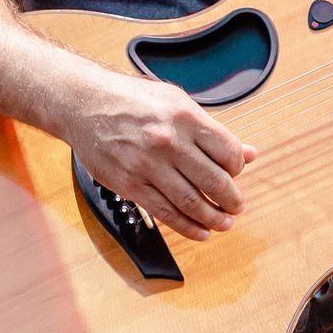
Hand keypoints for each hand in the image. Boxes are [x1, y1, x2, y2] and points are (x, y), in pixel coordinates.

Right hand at [62, 70, 254, 239]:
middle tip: (237, 206)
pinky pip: (165, 213)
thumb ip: (212, 130)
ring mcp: (147, 166)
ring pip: (192, 203)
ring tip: (224, 223)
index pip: (228, 152)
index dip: (238, 168)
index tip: (235, 174)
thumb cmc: (131, 100)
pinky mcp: (130, 184)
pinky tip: (201, 232)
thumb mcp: (176, 102)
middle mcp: (168, 142)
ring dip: (214, 218)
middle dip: (232, 200)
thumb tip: (248, 153)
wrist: (84, 104)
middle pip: (214, 181)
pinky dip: (187, 227)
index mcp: (185, 117)